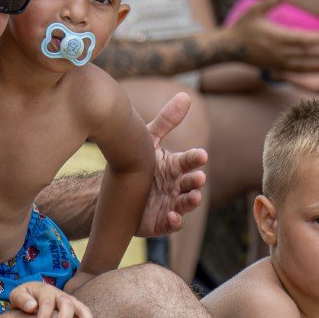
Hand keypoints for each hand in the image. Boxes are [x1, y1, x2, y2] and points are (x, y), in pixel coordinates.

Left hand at [9, 282, 108, 317]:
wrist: (34, 298)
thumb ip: (22, 300)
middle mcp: (62, 296)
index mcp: (46, 291)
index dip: (43, 317)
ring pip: (83, 311)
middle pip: (67, 305)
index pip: (46, 303)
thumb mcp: (17, 295)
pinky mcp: (80, 314)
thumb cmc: (25, 300)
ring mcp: (74, 304)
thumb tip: (32, 307)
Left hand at [139, 92, 207, 237]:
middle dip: (196, 181)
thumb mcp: (148, 140)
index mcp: (175, 166)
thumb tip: (186, 94)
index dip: (195, 159)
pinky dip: (174, 221)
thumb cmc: (137, 163)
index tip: (201, 156)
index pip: (189, 161)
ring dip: (191, 201)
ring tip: (194, 197)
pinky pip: (172, 223)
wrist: (117, 191)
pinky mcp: (162, 222)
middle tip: (199, 178)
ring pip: (186, 203)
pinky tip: (172, 216)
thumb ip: (166, 121)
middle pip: (190, 183)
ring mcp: (171, 204)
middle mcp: (177, 185)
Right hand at [229, 0, 318, 79]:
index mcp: (279, 38)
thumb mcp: (255, 10)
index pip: (307, 39)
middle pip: (312, 54)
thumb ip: (272, 1)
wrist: (229, 49)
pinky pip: (303, 73)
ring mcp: (282, 63)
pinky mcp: (281, 69)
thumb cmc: (243, 27)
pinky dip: (318, 73)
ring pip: (310, 65)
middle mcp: (282, 53)